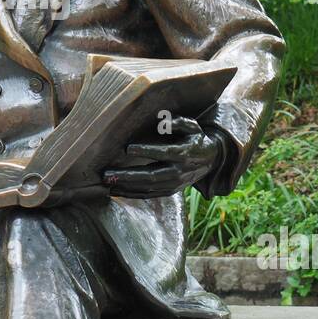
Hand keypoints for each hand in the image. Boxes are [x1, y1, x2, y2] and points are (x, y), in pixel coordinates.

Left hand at [101, 116, 221, 198]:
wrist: (210, 161)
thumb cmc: (195, 139)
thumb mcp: (193, 127)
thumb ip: (179, 123)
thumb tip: (163, 123)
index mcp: (185, 153)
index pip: (164, 153)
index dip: (147, 150)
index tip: (129, 148)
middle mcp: (179, 171)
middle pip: (152, 176)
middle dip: (128, 175)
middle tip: (108, 173)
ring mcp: (174, 184)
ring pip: (148, 188)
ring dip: (126, 186)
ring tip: (107, 182)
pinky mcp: (170, 191)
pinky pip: (148, 195)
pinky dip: (131, 194)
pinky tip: (115, 191)